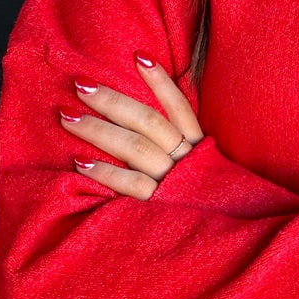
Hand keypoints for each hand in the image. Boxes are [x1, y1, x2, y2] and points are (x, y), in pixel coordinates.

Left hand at [57, 53, 204, 199]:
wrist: (230, 241)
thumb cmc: (209, 202)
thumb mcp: (208, 169)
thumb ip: (187, 145)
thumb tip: (158, 115)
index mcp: (199, 147)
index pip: (179, 106)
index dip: (160, 81)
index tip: (138, 56)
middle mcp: (186, 161)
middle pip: (147, 121)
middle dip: (112, 101)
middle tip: (81, 85)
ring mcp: (172, 183)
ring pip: (134, 148)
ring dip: (98, 130)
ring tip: (68, 116)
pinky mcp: (159, 207)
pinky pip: (129, 185)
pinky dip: (105, 172)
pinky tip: (80, 161)